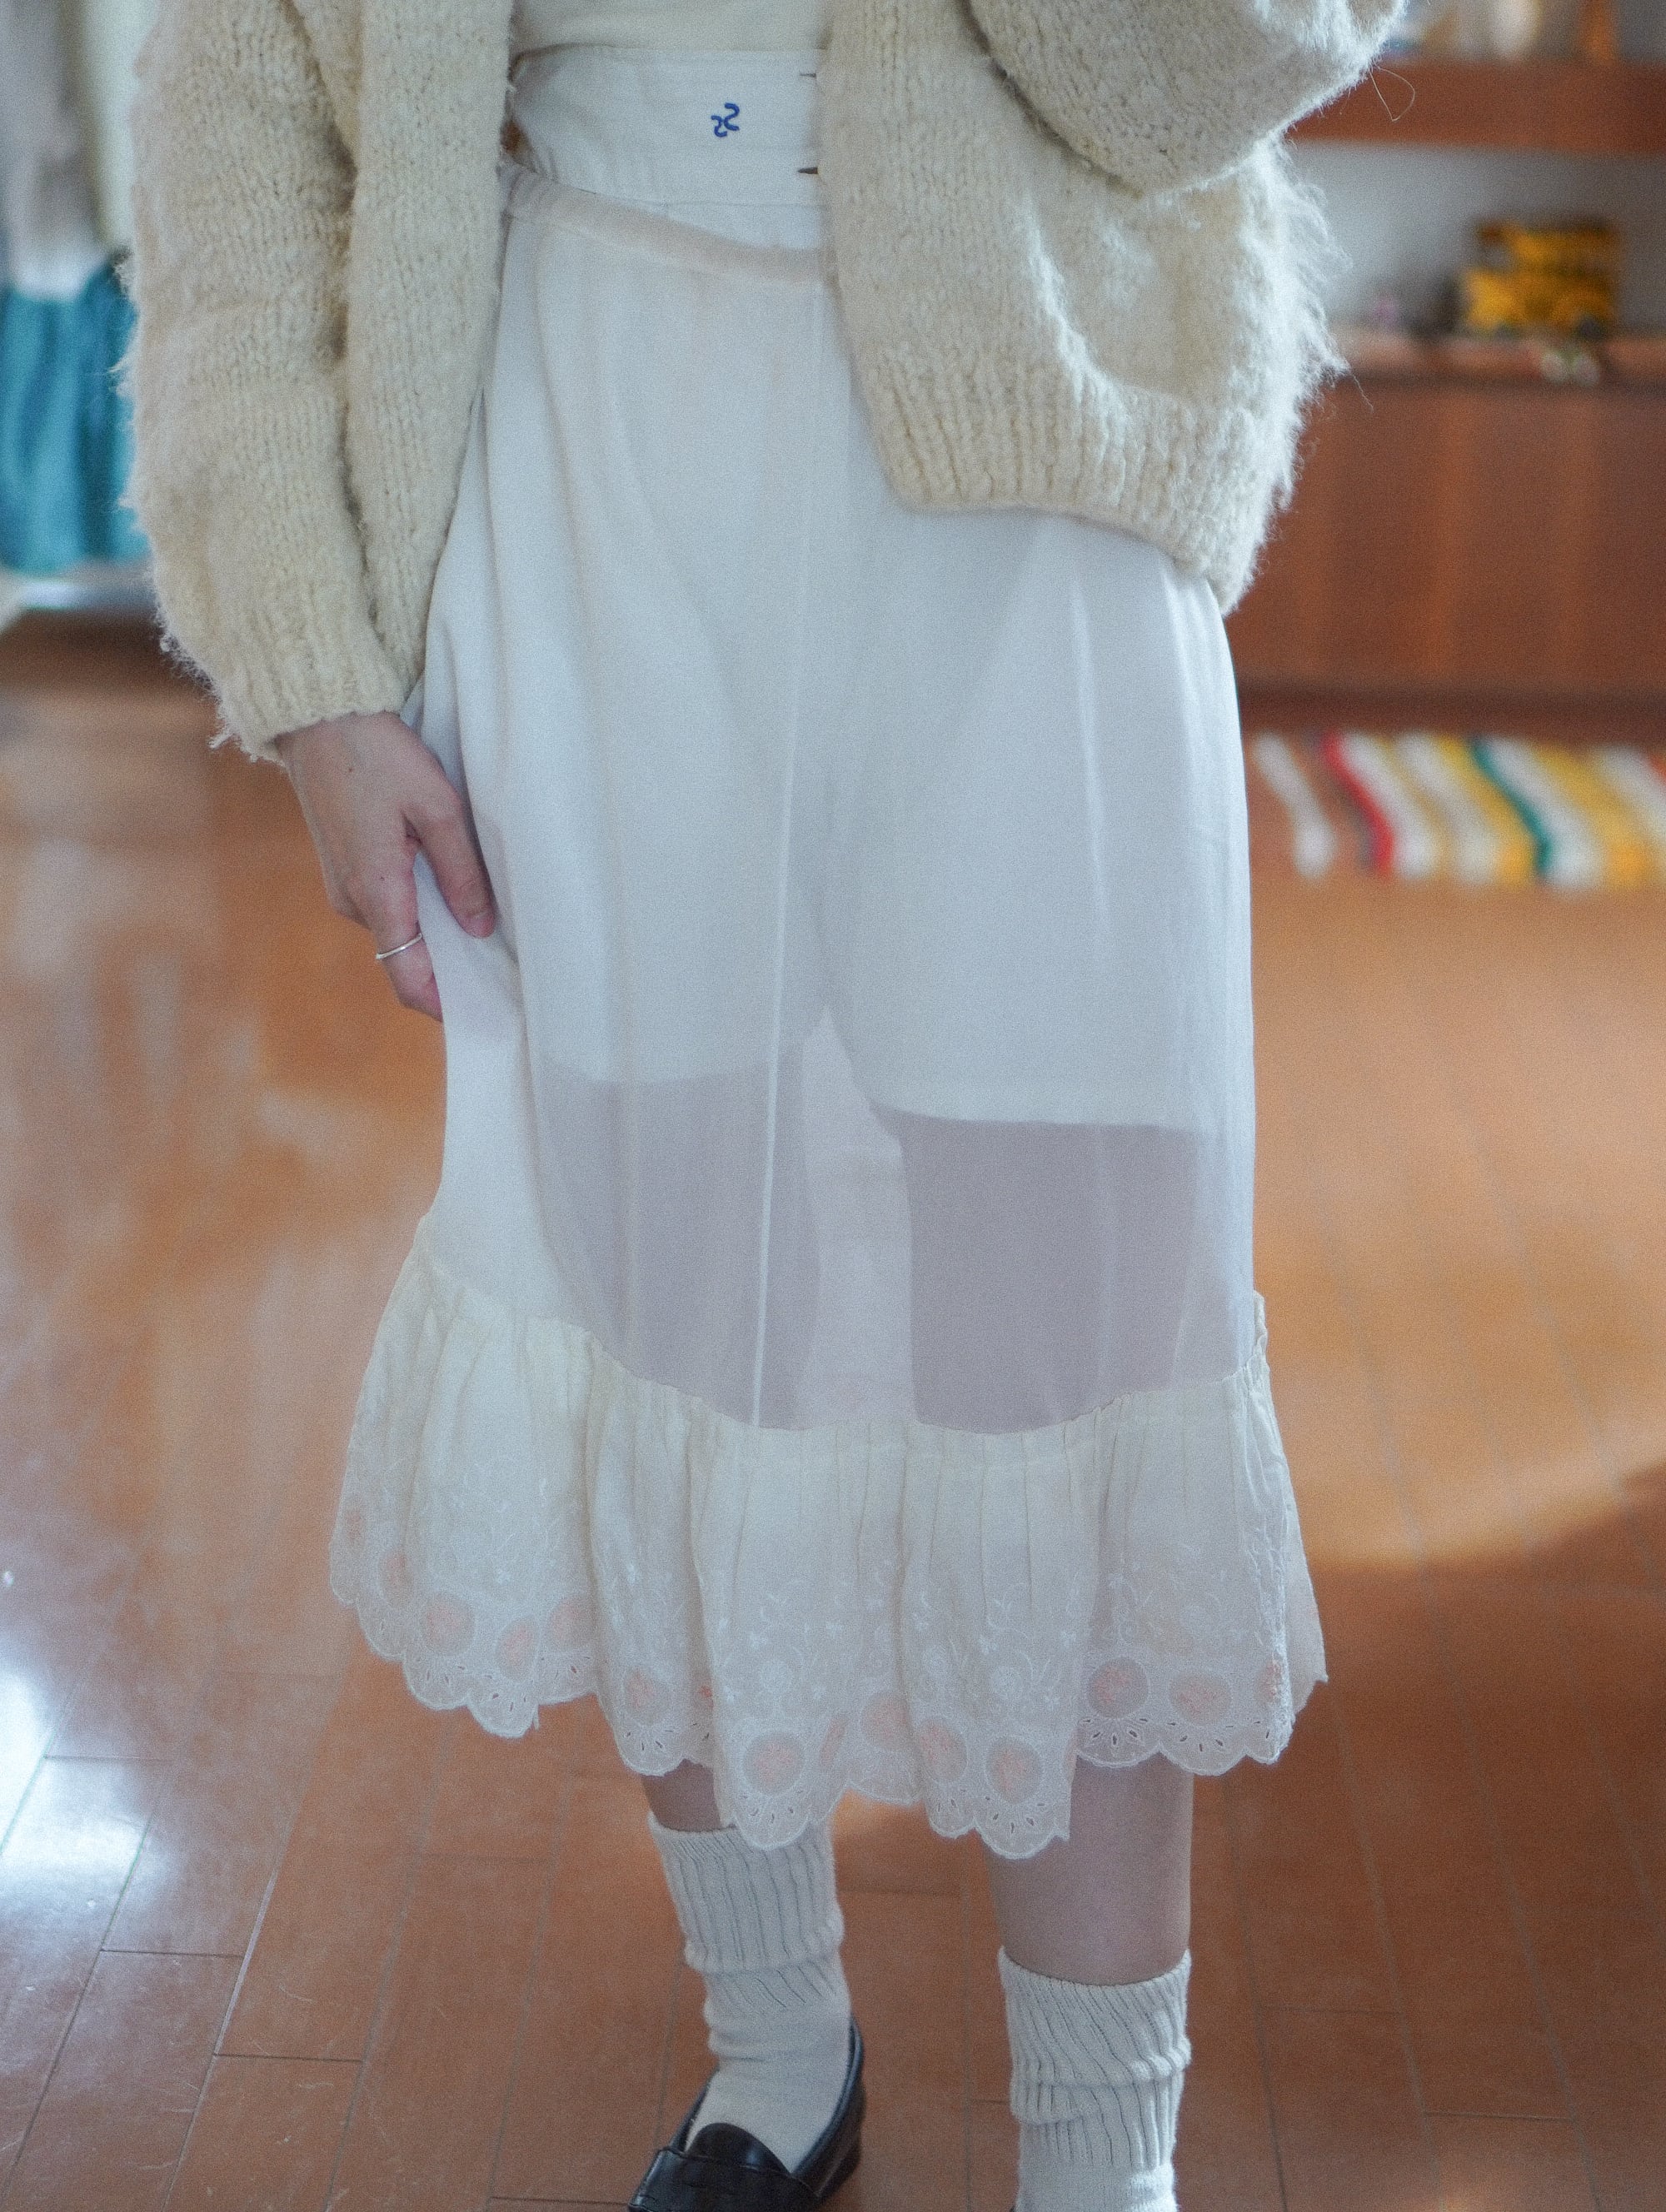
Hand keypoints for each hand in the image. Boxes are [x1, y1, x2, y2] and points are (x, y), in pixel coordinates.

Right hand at [273, 710, 495, 1019]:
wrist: (317, 716)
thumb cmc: (378, 753)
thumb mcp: (437, 806)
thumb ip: (461, 871)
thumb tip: (480, 927)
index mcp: (376, 891)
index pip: (406, 976)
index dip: (443, 1004)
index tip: (482, 1013)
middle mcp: (353, 900)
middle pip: (404, 958)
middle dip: (449, 970)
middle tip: (501, 969)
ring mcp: (343, 887)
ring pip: (396, 932)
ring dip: (434, 937)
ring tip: (485, 929)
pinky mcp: (344, 870)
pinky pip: (386, 907)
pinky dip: (417, 913)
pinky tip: (450, 895)